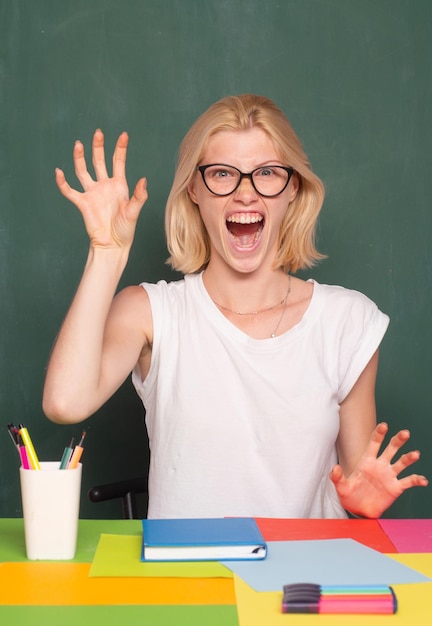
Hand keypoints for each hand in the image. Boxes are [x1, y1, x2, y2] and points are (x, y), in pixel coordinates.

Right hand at [55, 129, 147, 249]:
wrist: (113, 244)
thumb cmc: (125, 230)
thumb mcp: (134, 212)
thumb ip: (139, 196)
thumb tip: (144, 180)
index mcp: (119, 185)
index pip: (118, 162)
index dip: (120, 148)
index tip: (123, 135)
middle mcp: (104, 186)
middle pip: (99, 161)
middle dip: (98, 147)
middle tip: (98, 133)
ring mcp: (92, 193)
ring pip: (83, 171)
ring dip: (80, 158)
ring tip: (78, 144)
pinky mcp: (82, 203)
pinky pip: (70, 191)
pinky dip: (63, 182)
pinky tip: (58, 172)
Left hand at [330, 422, 428, 517]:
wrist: (358, 510)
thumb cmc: (349, 495)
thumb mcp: (341, 486)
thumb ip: (337, 477)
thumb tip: (335, 468)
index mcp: (367, 461)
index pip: (374, 444)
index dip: (379, 434)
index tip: (384, 425)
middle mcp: (380, 465)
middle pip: (391, 449)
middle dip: (398, 440)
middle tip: (405, 433)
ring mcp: (389, 476)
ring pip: (401, 463)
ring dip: (409, 458)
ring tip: (415, 454)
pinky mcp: (395, 488)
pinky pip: (408, 481)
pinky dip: (416, 480)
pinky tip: (423, 480)